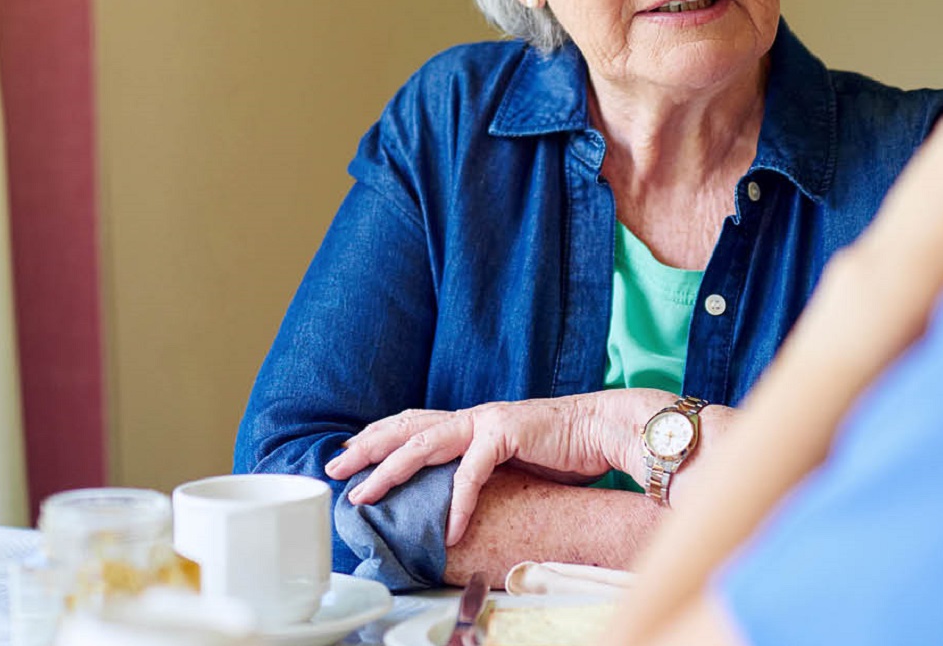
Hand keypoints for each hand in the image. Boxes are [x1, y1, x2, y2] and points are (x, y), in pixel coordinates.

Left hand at [325, 389, 667, 544]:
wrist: (608, 428)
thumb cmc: (566, 449)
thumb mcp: (514, 461)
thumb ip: (484, 470)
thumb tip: (458, 500)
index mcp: (471, 421)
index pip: (412, 423)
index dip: (378, 435)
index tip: (347, 453)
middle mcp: (472, 416)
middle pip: (405, 427)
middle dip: (366, 447)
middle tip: (334, 468)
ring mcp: (488, 421)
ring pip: (424, 443)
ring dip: (391, 469)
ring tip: (365, 494)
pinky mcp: (508, 433)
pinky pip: (473, 471)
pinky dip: (458, 501)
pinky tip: (451, 526)